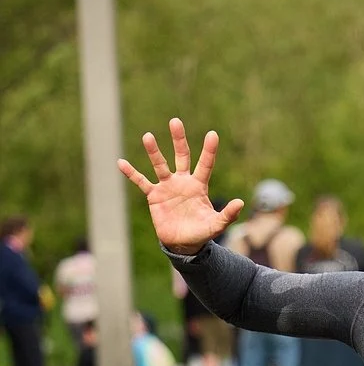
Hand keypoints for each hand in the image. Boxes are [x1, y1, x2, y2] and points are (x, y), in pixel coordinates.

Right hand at [118, 118, 243, 254]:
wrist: (182, 244)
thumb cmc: (201, 232)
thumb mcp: (216, 225)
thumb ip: (228, 214)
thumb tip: (241, 202)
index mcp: (199, 185)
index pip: (205, 164)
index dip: (209, 150)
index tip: (213, 134)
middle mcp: (182, 181)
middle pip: (181, 156)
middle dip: (179, 140)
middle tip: (175, 121)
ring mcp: (167, 186)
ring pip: (160, 165)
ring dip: (154, 151)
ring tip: (148, 136)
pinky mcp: (154, 195)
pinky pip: (141, 182)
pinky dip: (131, 173)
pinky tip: (121, 162)